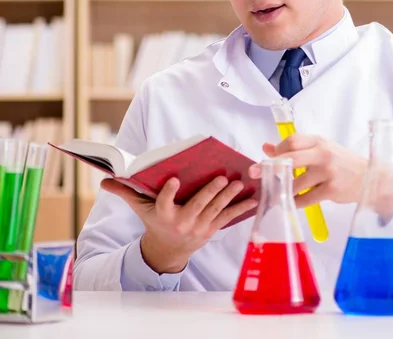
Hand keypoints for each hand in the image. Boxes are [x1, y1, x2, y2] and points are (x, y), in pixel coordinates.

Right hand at [101, 176, 257, 273]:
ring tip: (239, 183)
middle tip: (221, 178)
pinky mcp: (212, 229)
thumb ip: (126, 192)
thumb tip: (104, 179)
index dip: (169, 192)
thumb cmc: (154, 221)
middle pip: (197, 205)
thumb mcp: (140, 208)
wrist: (168, 249)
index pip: (164, 202)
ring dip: (229, 197)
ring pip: (216, 210)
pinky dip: (242, 208)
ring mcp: (199, 227)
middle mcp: (182, 222)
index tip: (174, 180)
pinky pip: (228, 218)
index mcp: (164, 215)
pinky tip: (254, 198)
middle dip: (210, 192)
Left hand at [248, 134, 367, 207]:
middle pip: (291, 158)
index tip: (268, 160)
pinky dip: (295, 202)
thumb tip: (266, 148)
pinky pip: (306, 198)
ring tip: (274, 193)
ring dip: (282, 190)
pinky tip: (291, 203)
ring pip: (296, 182)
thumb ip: (296, 149)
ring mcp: (328, 172)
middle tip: (255, 174)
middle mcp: (323, 154)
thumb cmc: (343, 164)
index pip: (293, 141)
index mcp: (320, 141)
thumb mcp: (321, 150)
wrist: (371, 178)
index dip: (277, 150)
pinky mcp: (331, 190)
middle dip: (269, 167)